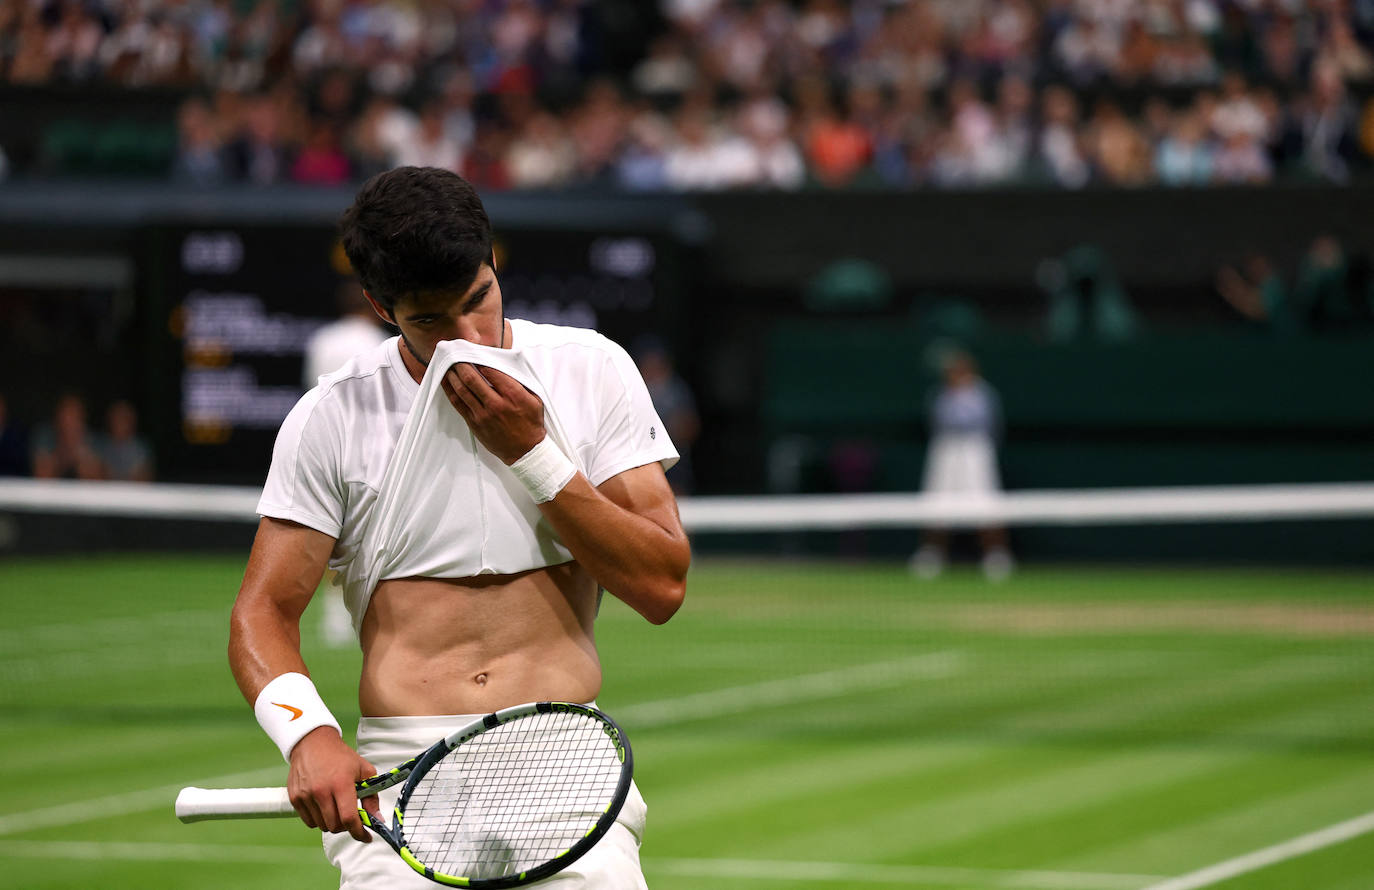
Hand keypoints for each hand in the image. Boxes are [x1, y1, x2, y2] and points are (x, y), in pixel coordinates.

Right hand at [286, 726, 379, 842]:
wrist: (312, 742)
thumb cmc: (340, 756)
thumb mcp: (363, 770)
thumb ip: (372, 796)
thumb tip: (377, 819)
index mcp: (340, 783)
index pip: (348, 818)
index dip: (359, 832)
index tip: (366, 837)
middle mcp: (321, 791)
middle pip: (335, 825)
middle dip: (346, 826)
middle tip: (350, 817)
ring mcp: (306, 795)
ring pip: (321, 826)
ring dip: (332, 823)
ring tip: (336, 808)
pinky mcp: (295, 797)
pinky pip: (309, 821)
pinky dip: (318, 819)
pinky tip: (324, 806)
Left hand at [442, 363, 546, 463]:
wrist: (525, 450)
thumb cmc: (531, 424)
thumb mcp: (534, 399)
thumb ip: (520, 383)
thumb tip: (504, 367)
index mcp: (513, 395)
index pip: (491, 371)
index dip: (479, 360)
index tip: (474, 353)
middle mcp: (496, 403)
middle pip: (472, 378)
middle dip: (462, 364)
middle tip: (456, 356)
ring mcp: (483, 414)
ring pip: (462, 390)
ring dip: (453, 375)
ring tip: (448, 365)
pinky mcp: (474, 423)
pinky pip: (458, 404)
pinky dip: (450, 391)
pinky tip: (446, 382)